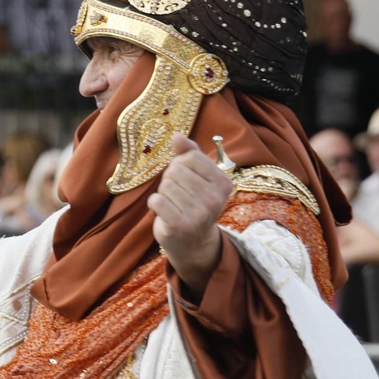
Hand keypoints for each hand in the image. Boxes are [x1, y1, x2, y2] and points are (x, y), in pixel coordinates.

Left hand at [149, 135, 232, 288]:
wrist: (193, 243)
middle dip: (170, 179)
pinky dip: (155, 204)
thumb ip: (189, 154)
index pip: (191, 157)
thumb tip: (177, 135)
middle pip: (176, 170)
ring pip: (165, 185)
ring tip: (173, 204)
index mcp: (224, 183)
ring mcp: (199, 214)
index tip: (185, 179)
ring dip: (163, 193)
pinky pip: (156, 200)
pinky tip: (164, 212)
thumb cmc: (193, 203)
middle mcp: (215, 199)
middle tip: (177, 195)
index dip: (180, 164)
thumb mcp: (198, 177)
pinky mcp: (180, 226)